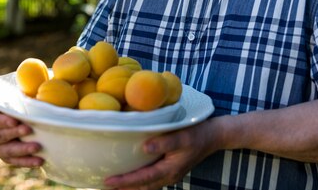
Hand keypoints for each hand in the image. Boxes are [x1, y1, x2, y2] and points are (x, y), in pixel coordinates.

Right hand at [0, 94, 44, 166]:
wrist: (3, 120)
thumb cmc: (1, 107)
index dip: (3, 122)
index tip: (14, 121)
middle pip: (1, 137)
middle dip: (15, 133)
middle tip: (29, 130)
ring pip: (9, 152)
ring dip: (23, 150)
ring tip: (36, 147)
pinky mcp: (6, 158)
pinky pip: (16, 161)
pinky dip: (28, 162)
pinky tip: (39, 161)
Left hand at [103, 119, 218, 189]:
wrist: (214, 136)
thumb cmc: (197, 134)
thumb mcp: (182, 136)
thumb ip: (163, 142)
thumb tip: (144, 147)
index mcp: (170, 170)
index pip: (142, 179)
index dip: (124, 181)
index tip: (108, 181)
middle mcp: (169, 177)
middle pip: (142, 187)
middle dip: (124, 188)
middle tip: (104, 186)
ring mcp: (170, 175)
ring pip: (146, 186)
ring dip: (131, 186)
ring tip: (114, 185)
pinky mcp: (170, 170)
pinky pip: (151, 180)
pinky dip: (139, 181)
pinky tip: (132, 176)